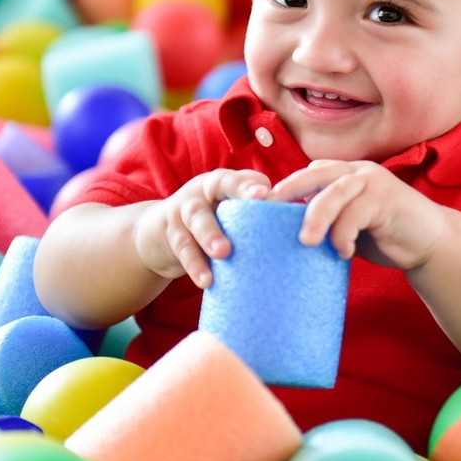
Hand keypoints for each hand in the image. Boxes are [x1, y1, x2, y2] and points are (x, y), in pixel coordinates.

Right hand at [141, 169, 269, 288]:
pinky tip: (206, 281)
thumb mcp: (228, 209)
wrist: (160, 233)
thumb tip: (300, 223)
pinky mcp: (169, 234)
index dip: (249, 184)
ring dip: (209, 237)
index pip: (237, 179)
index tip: (264, 193)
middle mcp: (201, 191)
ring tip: (223, 254)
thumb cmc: (212, 220)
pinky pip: (183, 249)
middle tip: (252, 211)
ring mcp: (182, 211)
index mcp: (222, 182)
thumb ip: (254, 211)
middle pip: (217, 190)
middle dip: (234, 199)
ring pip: (196, 221)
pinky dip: (195, 265)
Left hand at [268, 160, 447, 269]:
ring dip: (317, 217)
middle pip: (316, 174)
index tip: (260, 207)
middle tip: (269, 212)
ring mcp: (373, 182)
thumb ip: (325, 222)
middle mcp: (356, 172)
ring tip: (306, 241)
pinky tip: (344, 252)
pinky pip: (357, 213)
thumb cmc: (384, 236)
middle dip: (290, 191)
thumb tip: (284, 234)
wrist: (429, 243)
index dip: (284, 188)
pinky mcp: (388, 198)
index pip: (308, 174)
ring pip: (335, 192)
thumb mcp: (348, 228)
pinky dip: (345, 234)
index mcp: (344, 175)